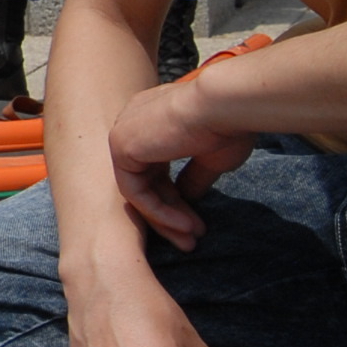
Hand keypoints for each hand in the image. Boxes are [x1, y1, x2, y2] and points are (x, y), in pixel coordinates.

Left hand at [105, 78, 255, 251]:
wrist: (225, 106)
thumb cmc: (226, 125)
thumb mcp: (209, 157)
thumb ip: (192, 176)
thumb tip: (187, 199)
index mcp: (153, 119)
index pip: (156, 166)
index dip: (176, 197)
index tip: (197, 220)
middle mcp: (133, 123)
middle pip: (146, 180)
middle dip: (171, 212)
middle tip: (193, 237)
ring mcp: (123, 133)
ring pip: (139, 189)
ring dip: (165, 218)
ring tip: (190, 240)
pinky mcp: (121, 147)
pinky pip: (135, 192)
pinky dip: (157, 212)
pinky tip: (183, 226)